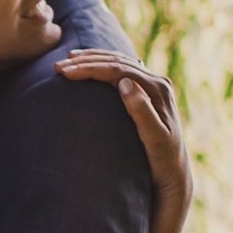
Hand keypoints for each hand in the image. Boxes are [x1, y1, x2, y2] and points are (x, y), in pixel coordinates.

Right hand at [57, 48, 191, 217]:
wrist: (174, 173)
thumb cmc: (163, 160)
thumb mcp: (154, 139)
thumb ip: (142, 111)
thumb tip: (123, 83)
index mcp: (158, 89)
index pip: (119, 70)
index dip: (91, 68)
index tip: (66, 72)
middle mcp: (157, 82)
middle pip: (117, 62)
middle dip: (87, 62)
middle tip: (58, 67)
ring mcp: (152, 85)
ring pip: (119, 62)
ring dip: (93, 59)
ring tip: (68, 60)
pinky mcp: (147, 92)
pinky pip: (121, 70)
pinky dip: (102, 65)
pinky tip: (89, 65)